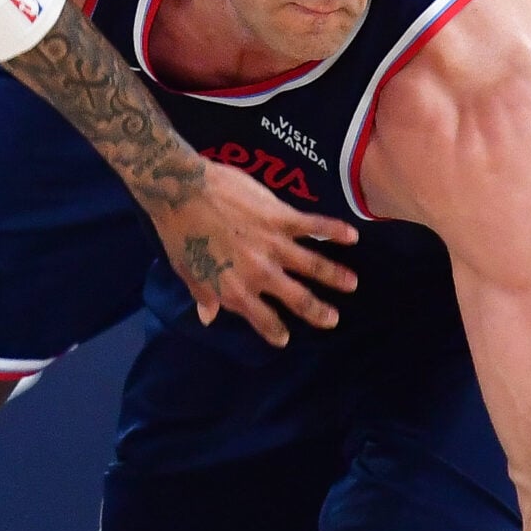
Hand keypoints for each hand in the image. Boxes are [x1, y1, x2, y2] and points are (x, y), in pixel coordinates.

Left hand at [153, 160, 358, 345]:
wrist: (181, 192)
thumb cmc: (178, 232)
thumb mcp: (186, 270)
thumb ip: (203, 294)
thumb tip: (206, 317)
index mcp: (234, 290)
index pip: (262, 319)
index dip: (274, 331)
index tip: (284, 338)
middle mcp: (259, 273)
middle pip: (296, 298)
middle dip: (317, 312)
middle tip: (332, 320)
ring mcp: (272, 245)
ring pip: (313, 265)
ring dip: (335, 276)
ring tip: (351, 284)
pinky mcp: (280, 218)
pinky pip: (313, 226)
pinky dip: (334, 230)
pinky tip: (352, 236)